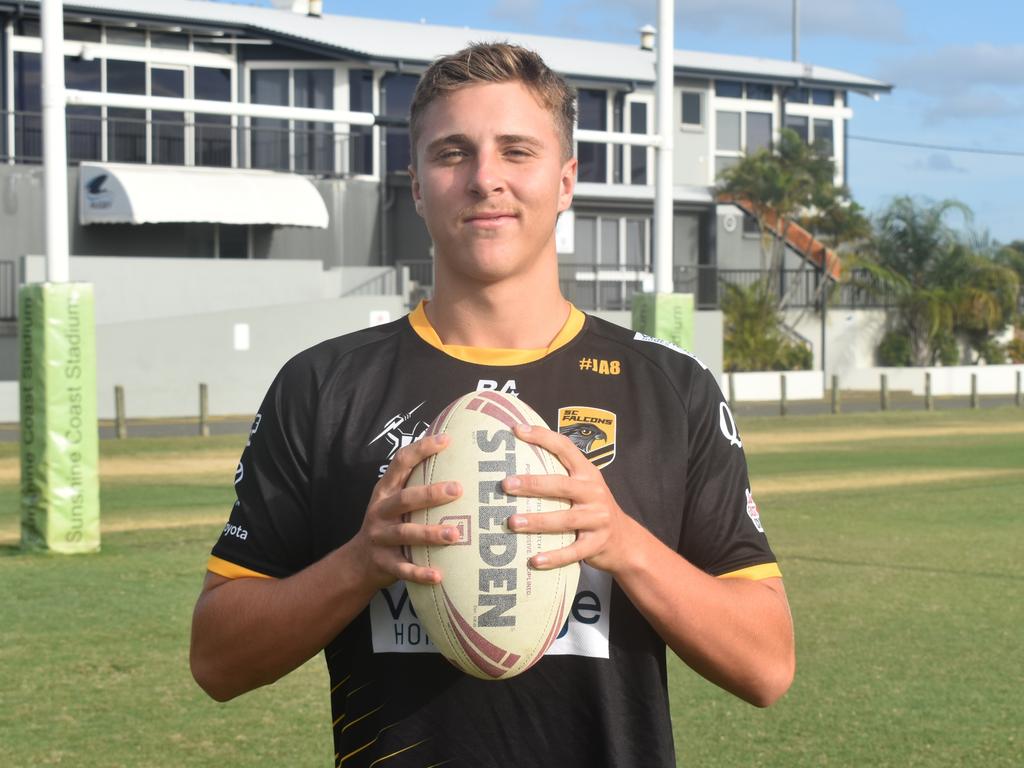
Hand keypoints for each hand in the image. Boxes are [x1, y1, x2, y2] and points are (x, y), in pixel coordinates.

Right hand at [351, 434, 462, 587]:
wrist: (357, 562)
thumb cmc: (388, 524)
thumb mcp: (393, 500)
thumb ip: (415, 483)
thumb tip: (457, 458)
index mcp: (385, 490)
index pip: (401, 462)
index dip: (422, 449)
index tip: (446, 440)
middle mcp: (380, 511)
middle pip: (405, 499)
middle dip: (431, 494)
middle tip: (458, 489)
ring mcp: (380, 538)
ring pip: (406, 534)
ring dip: (430, 533)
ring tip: (455, 534)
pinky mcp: (384, 563)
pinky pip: (403, 569)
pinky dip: (420, 572)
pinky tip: (438, 575)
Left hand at [501, 423, 636, 573]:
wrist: (625, 541)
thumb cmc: (592, 508)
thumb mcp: (583, 486)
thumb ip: (559, 475)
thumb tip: (514, 464)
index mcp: (588, 473)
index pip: (565, 448)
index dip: (542, 437)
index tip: (517, 430)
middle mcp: (594, 492)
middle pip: (560, 485)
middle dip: (532, 483)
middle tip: (506, 484)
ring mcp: (598, 519)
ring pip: (564, 519)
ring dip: (537, 521)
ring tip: (512, 523)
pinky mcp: (597, 544)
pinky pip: (573, 552)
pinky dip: (553, 557)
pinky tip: (534, 560)